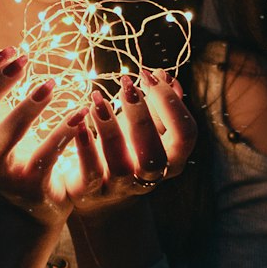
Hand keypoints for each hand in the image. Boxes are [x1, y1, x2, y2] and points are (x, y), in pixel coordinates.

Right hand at [0, 47, 86, 229]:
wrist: (34, 202)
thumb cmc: (13, 152)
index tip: (4, 52)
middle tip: (22, 61)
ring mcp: (0, 174)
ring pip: (3, 139)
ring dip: (26, 108)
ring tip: (51, 84)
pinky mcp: (30, 186)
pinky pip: (45, 157)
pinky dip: (63, 132)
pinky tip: (79, 113)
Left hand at [66, 68, 196, 216]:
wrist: (92, 183)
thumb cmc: (124, 145)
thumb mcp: (143, 122)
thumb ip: (157, 103)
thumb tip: (164, 75)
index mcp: (171, 158)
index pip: (185, 133)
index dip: (171, 103)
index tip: (148, 75)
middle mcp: (151, 177)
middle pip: (156, 156)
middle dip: (142, 118)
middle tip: (126, 88)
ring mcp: (121, 187)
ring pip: (121, 167)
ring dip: (110, 130)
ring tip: (97, 102)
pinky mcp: (93, 191)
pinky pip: (90, 173)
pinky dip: (85, 147)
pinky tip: (80, 123)